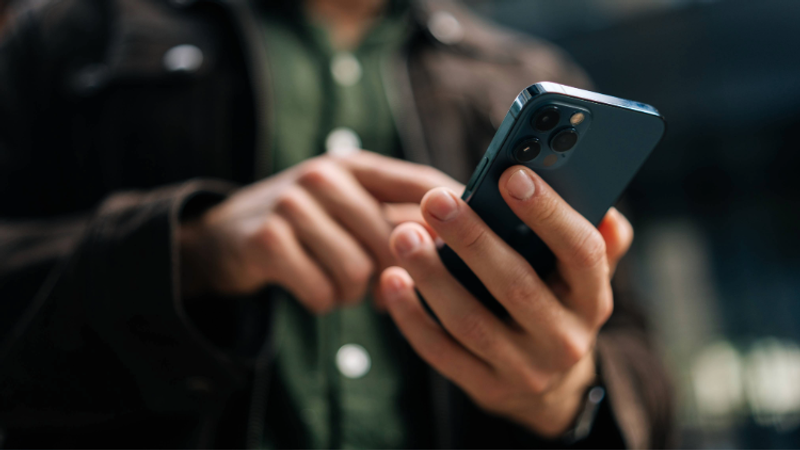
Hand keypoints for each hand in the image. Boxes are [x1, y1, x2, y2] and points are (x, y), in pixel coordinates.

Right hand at [179, 151, 459, 312]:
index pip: (422, 183)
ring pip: (359, 271)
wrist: (221, 238)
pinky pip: (323, 291)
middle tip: (380, 286)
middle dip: (393, 274)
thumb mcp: (347, 209)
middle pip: (394, 239)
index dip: (455, 212)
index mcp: (356, 165)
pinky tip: (313, 288)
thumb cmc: (304, 227)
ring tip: (340, 284)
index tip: (481, 241)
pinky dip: (323, 301)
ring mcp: (293, 203)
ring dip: (353, 292)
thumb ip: (396, 219)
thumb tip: (461, 246)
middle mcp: (326, 174)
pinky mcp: (268, 239)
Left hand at [379, 165, 632, 436]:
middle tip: (436, 200)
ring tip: (403, 235)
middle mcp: (565, 339)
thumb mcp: (584, 277)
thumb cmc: (558, 306)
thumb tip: (603, 205)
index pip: (581, 252)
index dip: (548, 213)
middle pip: (516, 284)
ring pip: (470, 320)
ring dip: (432, 275)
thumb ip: (597, 240)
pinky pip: (441, 351)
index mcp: (593, 299)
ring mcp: (524, 370)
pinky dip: (412, 315)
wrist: (549, 388)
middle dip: (472, 239)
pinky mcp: (486, 388)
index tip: (511, 175)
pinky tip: (392, 280)